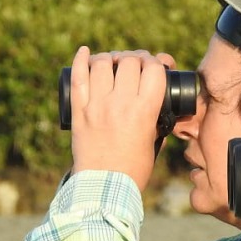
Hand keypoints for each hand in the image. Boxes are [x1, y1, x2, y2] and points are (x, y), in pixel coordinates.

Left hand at [68, 46, 176, 190]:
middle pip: (130, 61)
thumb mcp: (154, 142)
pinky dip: (80, 60)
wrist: (104, 188)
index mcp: (144, 111)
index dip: (156, 62)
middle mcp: (120, 103)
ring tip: (113, 63)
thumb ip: (157, 121)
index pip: (153, 69)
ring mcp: (97, 105)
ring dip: (111, 58)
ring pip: (103, 63)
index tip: (156, 66)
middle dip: (136, 58)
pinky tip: (84, 52)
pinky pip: (77, 77)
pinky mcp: (79, 111)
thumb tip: (163, 108)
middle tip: (136, 64)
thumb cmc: (133, 170)